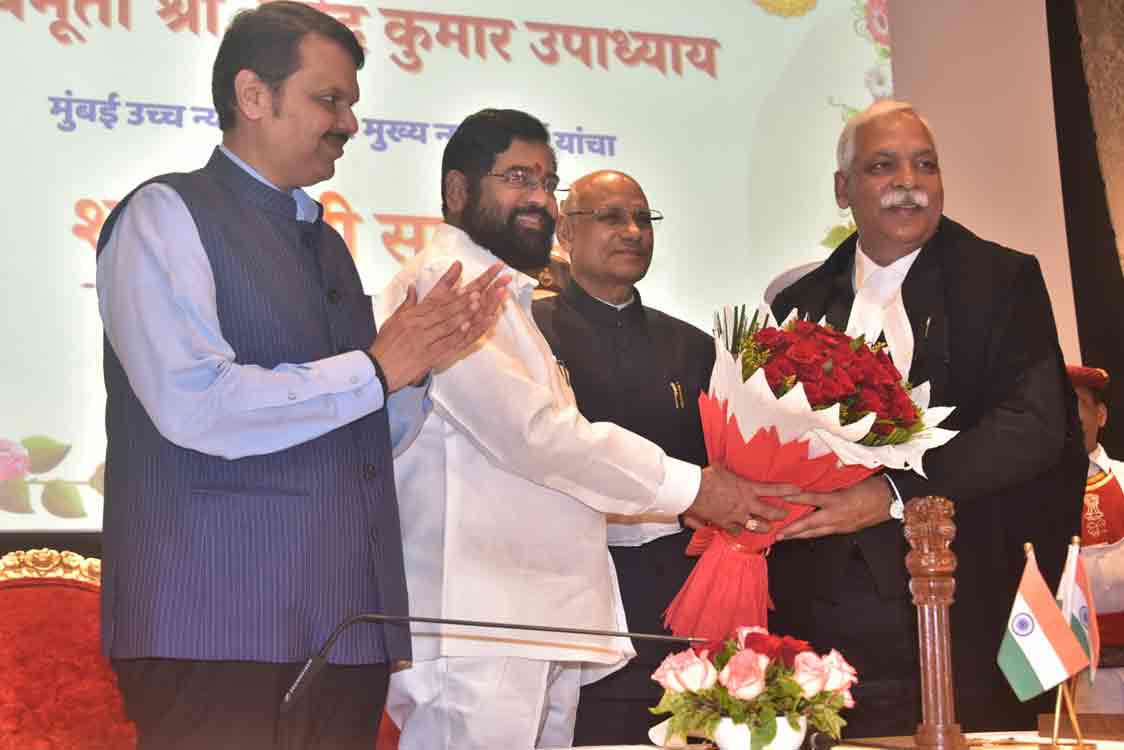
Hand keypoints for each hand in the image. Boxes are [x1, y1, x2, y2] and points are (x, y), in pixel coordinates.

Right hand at [370, 261, 508, 391]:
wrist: (377, 370)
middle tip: (476, 292)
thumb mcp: (392, 321)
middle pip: (443, 311)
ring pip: (446, 325)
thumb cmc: (385, 346)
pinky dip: (457, 334)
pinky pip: (445, 343)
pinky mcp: (427, 356)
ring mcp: (422, 341)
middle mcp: (416, 326)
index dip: (450, 295)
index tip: (464, 288)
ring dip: (463, 314)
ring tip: (477, 305)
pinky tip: (468, 327)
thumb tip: (413, 287)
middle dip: (461, 301)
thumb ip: (406, 305)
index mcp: (409, 316)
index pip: (433, 302)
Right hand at [685, 464, 802, 536]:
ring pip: (757, 526)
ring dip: (764, 528)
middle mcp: (746, 504)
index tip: (798, 490)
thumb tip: (720, 465)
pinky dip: (738, 531)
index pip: (773, 489)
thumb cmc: (706, 477)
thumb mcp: (720, 469)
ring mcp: (737, 516)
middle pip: (770, 513)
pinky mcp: (726, 524)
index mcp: (747, 488)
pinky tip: (738, 531)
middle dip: (780, 515)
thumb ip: (725, 469)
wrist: (693, 491)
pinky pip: (736, 531)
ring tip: (768, 529)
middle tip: (785, 516)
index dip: (787, 491)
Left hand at [775, 476, 890, 539]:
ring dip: (799, 535)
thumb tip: (815, 484)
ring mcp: (841, 525)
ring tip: (785, 537)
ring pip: (816, 532)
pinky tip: (805, 535)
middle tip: (777, 534)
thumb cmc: (871, 487)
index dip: (796, 498)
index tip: (782, 498)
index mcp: (837, 500)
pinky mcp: (845, 530)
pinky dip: (812, 534)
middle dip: (792, 530)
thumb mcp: (849, 482)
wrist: (891, 500)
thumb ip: (831, 485)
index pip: (812, 498)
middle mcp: (837, 515)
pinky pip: (825, 533)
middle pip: (809, 524)